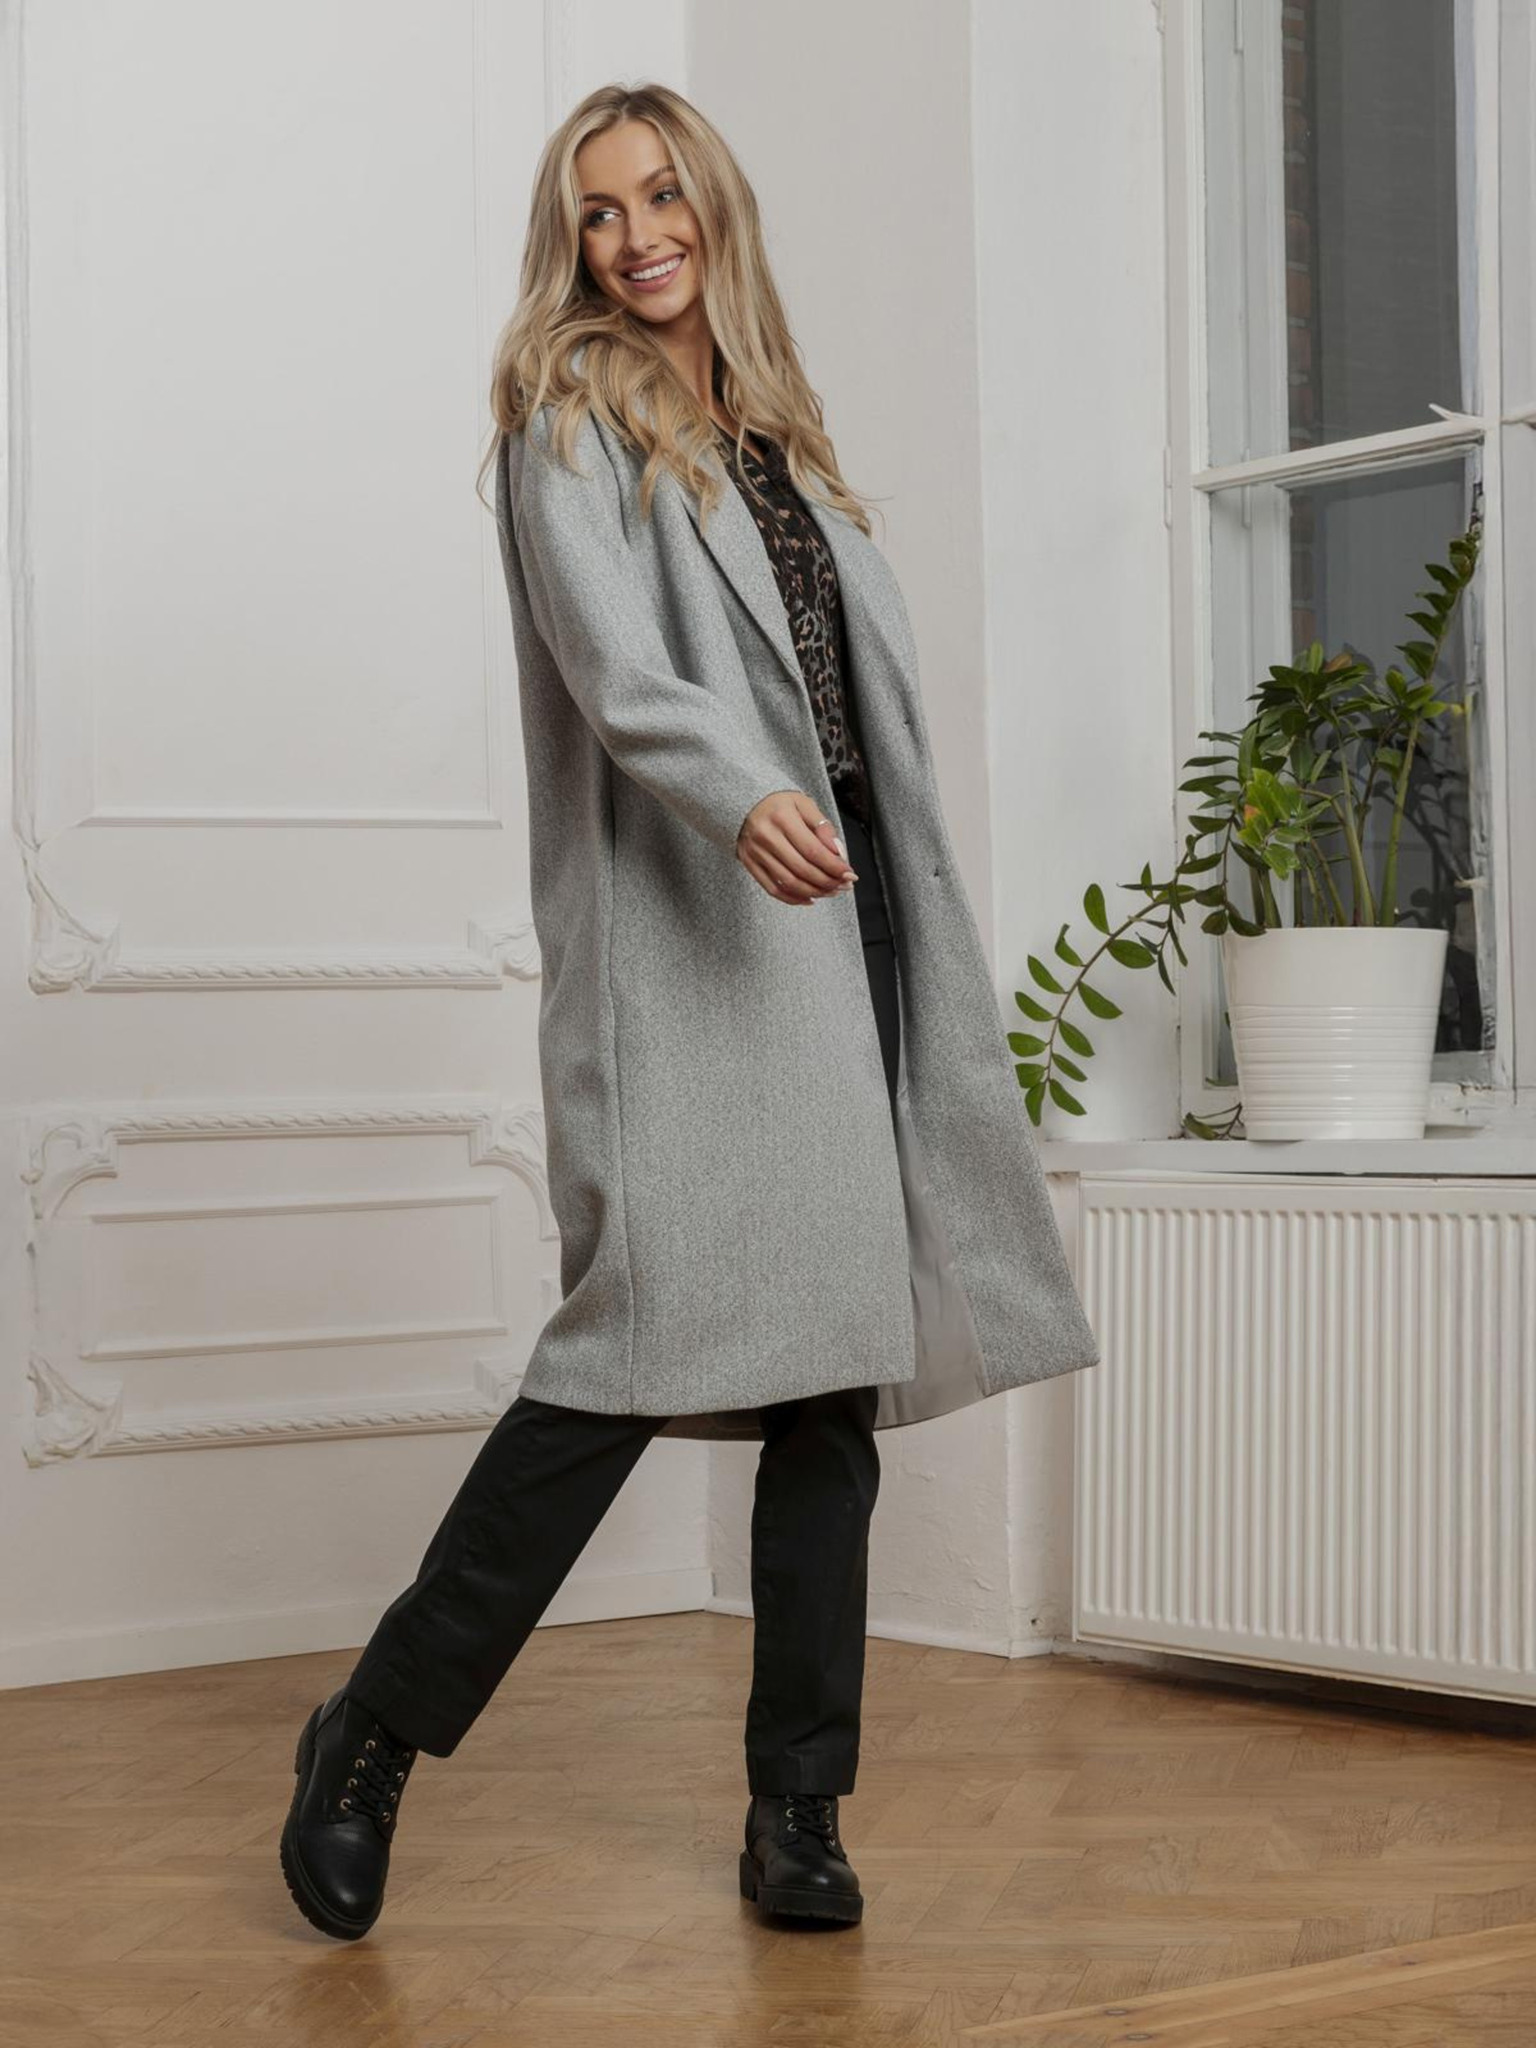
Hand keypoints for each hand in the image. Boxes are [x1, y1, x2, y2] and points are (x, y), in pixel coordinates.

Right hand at [736, 791, 857, 904]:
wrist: (745, 803)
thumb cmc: (778, 804)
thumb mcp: (803, 803)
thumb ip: (822, 826)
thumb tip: (837, 852)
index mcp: (782, 818)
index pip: (813, 850)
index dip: (834, 866)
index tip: (849, 874)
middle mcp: (766, 837)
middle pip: (802, 870)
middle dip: (828, 882)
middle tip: (844, 885)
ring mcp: (755, 852)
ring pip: (789, 883)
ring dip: (814, 892)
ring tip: (831, 891)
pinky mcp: (749, 864)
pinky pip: (773, 889)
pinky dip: (793, 898)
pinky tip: (809, 898)